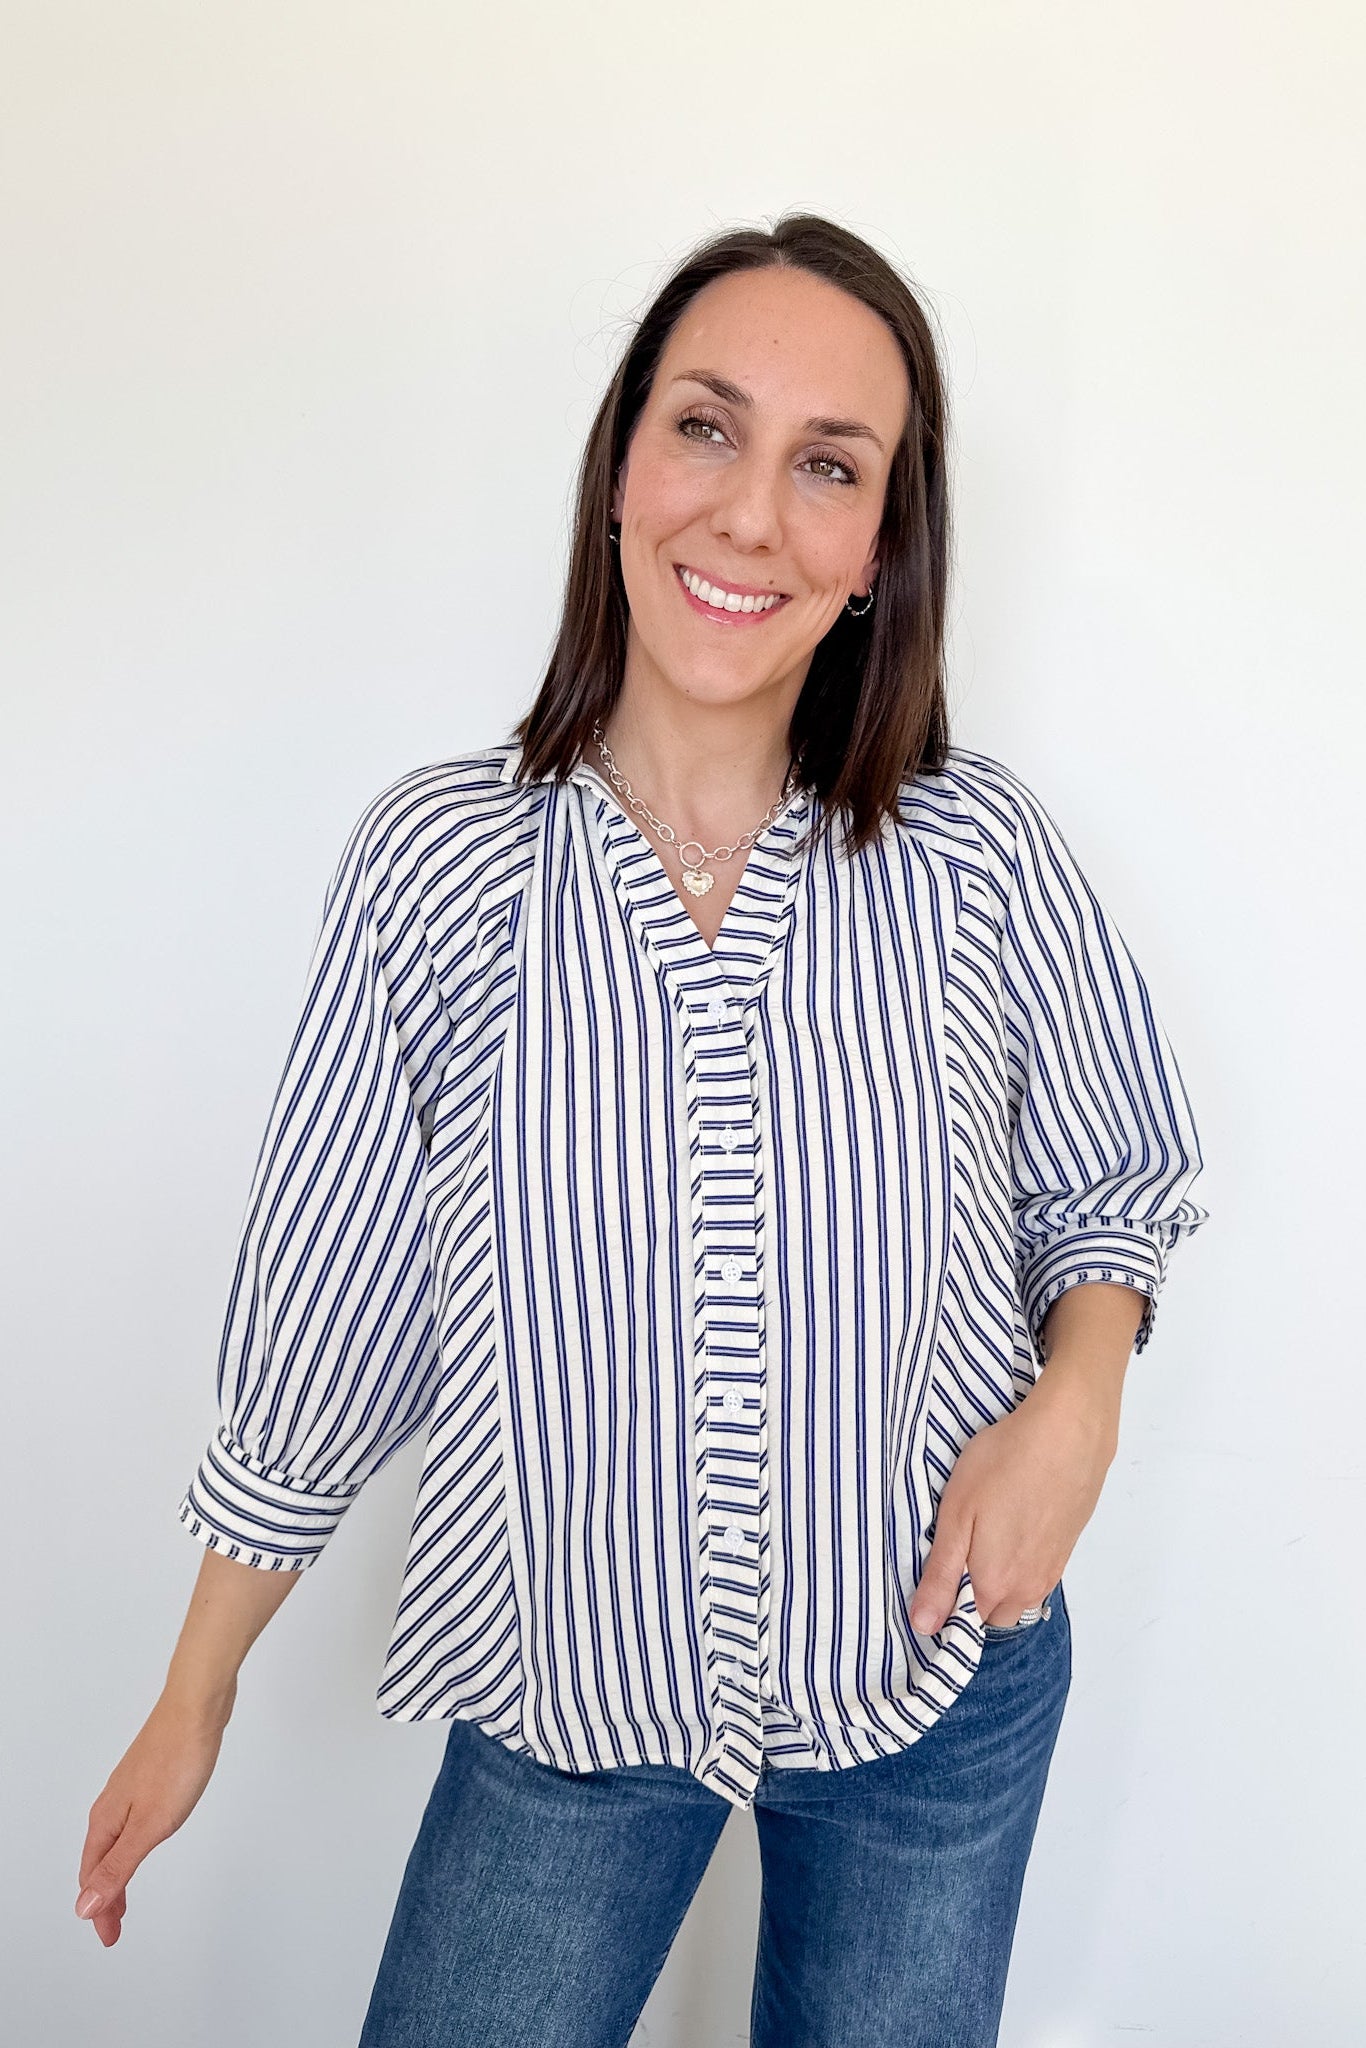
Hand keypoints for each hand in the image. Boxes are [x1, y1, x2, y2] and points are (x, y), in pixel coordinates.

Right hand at [76, 1684, 233, 1946]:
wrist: (198, 1706)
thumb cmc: (177, 1759)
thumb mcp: (151, 1824)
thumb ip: (119, 1866)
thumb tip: (85, 1904)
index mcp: (107, 1819)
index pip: (93, 1877)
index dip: (99, 1911)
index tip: (109, 1937)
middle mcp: (112, 1804)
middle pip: (98, 1861)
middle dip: (104, 1897)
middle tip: (114, 1927)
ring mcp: (130, 1788)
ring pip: (114, 1840)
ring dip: (116, 1872)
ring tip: (124, 1896)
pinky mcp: (150, 1776)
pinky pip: (131, 1821)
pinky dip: (131, 1845)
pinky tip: (143, 1842)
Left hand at [909, 1363, 1119, 1633]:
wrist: (1068, 1433)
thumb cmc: (1004, 1465)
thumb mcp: (956, 1516)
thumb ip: (940, 1576)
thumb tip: (923, 1627)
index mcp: (995, 1585)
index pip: (963, 1625)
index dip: (945, 1605)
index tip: (935, 1573)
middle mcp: (1028, 1588)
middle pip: (992, 1614)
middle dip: (972, 1596)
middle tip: (958, 1549)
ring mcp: (1052, 1568)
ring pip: (1017, 1594)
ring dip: (999, 1579)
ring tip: (986, 1532)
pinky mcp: (1067, 1547)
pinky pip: (1037, 1572)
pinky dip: (1021, 1561)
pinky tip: (1013, 1522)